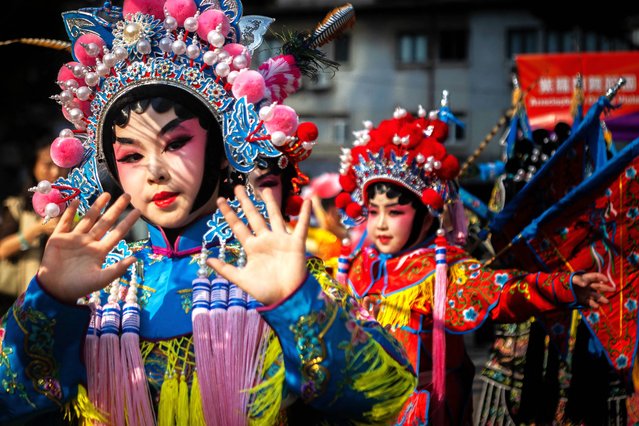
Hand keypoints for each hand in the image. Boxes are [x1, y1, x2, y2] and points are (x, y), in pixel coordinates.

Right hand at [37, 193, 140, 302]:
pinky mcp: (58, 238)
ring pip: (88, 218)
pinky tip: (76, 201)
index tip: (138, 211)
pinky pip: (65, 222)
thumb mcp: (101, 279)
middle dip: (116, 209)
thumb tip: (136, 258)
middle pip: (106, 222)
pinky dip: (70, 212)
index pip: (117, 233)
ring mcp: (74, 239)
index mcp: (100, 251)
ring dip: (97, 206)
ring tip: (106, 194)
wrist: (55, 290)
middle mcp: (89, 242)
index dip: (127, 222)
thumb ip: (118, 268)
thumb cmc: (79, 287)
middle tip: (127, 195)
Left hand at [206, 186, 309, 305]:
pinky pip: (301, 226)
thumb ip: (225, 269)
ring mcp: (281, 240)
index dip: (229, 214)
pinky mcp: (295, 244)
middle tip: (237, 188)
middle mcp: (265, 240)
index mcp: (252, 248)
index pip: (238, 227)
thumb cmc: (264, 291)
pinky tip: (307, 200)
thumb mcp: (241, 279)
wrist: (286, 298)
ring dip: (271, 203)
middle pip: (254, 217)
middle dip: (246, 202)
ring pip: (274, 216)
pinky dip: (304, 214)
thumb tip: (207, 259)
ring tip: (264, 189)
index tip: (221, 201)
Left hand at [571, 272, 614, 308]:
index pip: (596, 276)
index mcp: (586, 279)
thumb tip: (585, 284)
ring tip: (607, 301)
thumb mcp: (572, 279)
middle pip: (599, 286)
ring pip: (596, 296)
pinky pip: (589, 302)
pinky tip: (597, 306)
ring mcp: (587, 293)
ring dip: (601, 298)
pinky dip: (593, 304)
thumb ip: (578, 280)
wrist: (562, 290)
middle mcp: (589, 286)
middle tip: (614, 289)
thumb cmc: (568, 281)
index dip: (601, 277)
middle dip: (606, 288)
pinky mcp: (583, 299)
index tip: (606, 280)